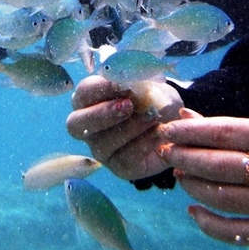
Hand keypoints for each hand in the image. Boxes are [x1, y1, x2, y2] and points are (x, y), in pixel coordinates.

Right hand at [65, 75, 182, 180]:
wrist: (172, 124)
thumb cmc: (151, 98)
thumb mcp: (146, 85)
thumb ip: (135, 83)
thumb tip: (129, 83)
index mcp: (88, 100)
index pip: (83, 92)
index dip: (101, 87)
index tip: (124, 83)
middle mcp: (87, 126)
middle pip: (75, 124)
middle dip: (101, 114)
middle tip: (128, 106)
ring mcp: (100, 149)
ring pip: (103, 143)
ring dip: (131, 128)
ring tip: (153, 115)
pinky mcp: (119, 166)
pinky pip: (126, 158)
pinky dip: (144, 143)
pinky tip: (158, 132)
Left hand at [157, 108, 248, 247]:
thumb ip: (234, 129)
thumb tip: (186, 118)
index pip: (228, 132)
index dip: (192, 132)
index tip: (168, 130)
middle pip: (222, 165)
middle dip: (187, 158)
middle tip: (167, 153)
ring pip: (225, 198)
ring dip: (194, 186)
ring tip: (181, 175)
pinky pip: (237, 233)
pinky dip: (209, 223)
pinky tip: (194, 210)